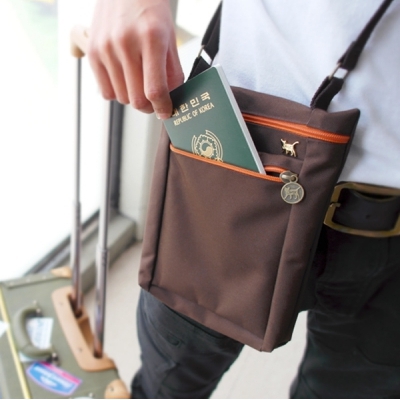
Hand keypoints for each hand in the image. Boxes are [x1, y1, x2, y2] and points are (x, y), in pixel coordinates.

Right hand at [88, 0, 183, 118]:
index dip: (162, 107)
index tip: (166, 112)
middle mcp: (125, 43)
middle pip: (137, 99)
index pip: (154, 89)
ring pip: (122, 98)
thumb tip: (172, 101)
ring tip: (139, 83)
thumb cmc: (150, 10)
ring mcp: (106, 48)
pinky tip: (124, 78)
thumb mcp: (169, 38)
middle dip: (149, 106)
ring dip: (133, 98)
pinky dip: (117, 92)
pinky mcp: (92, 51)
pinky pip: (106, 91)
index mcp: (151, 39)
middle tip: (155, 101)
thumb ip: (172, 72)